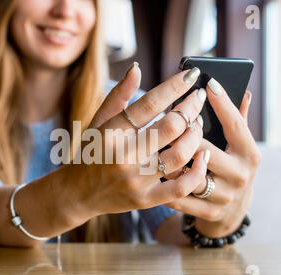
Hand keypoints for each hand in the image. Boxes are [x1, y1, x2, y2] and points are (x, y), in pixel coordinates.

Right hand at [62, 64, 209, 224]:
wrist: (77, 194)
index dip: (174, 86)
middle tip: (197, 98)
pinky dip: (198, 171)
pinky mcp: (145, 200)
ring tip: (197, 124)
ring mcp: (135, 180)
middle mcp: (123, 156)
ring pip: (180, 155)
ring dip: (195, 135)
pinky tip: (203, 155)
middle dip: (191, 108)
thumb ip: (118, 95)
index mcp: (110, 133)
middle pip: (171, 127)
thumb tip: (138, 68)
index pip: (149, 104)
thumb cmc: (89, 152)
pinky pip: (181, 187)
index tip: (192, 75)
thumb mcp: (97, 122)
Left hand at [164, 78, 261, 237]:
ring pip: (188, 173)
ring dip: (168, 160)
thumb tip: (244, 91)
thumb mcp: (239, 147)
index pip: (235, 124)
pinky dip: (164, 184)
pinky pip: (180, 197)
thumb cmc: (230, 168)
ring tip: (153, 146)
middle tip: (164, 117)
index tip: (207, 82)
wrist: (231, 213)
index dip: (221, 103)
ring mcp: (225, 196)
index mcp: (249, 153)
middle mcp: (240, 175)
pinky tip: (151, 173)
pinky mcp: (209, 212)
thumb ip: (238, 120)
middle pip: (205, 148)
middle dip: (183, 134)